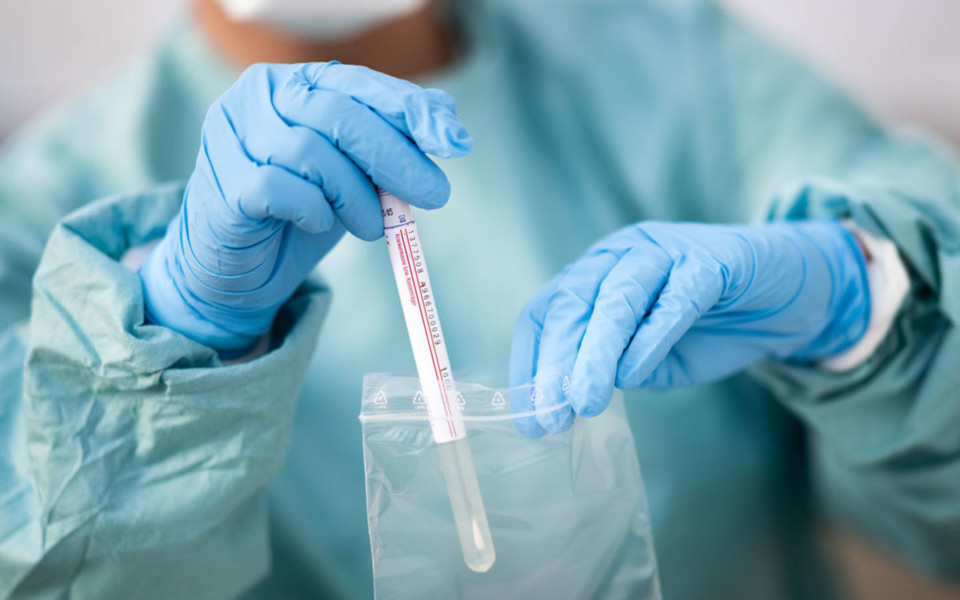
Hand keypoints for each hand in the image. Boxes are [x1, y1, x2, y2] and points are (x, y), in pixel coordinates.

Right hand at [140, 62, 471, 353]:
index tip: (454, 141)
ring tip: (374, 226)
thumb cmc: (299, 213)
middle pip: (338, 115)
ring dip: (357, 195)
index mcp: (294, 83)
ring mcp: (230, 136)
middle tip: (434, 195)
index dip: (410, 109)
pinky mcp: (222, 183)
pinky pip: (280, 189)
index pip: (359, 84)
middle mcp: (257, 97)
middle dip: (396, 157)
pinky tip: (320, 224)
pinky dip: (313, 210)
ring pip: (311, 152)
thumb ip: (391, 147)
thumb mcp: (355, 175)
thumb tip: (448, 128)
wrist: (239, 270)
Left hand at [509, 219, 869, 435]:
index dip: (530, 363)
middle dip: (556, 362)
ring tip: (584, 400)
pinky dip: (650, 338)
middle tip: (551, 415)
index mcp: (595, 276)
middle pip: (572, 303)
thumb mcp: (653, 358)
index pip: (544, 313)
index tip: (528, 416)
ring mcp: (663, 251)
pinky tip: (635, 374)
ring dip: (594, 352)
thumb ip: (618, 369)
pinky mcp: (710, 260)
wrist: (793, 293)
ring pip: (614, 297)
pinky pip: (673, 298)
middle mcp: (619, 256)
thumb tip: (575, 393)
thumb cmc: (713, 326)